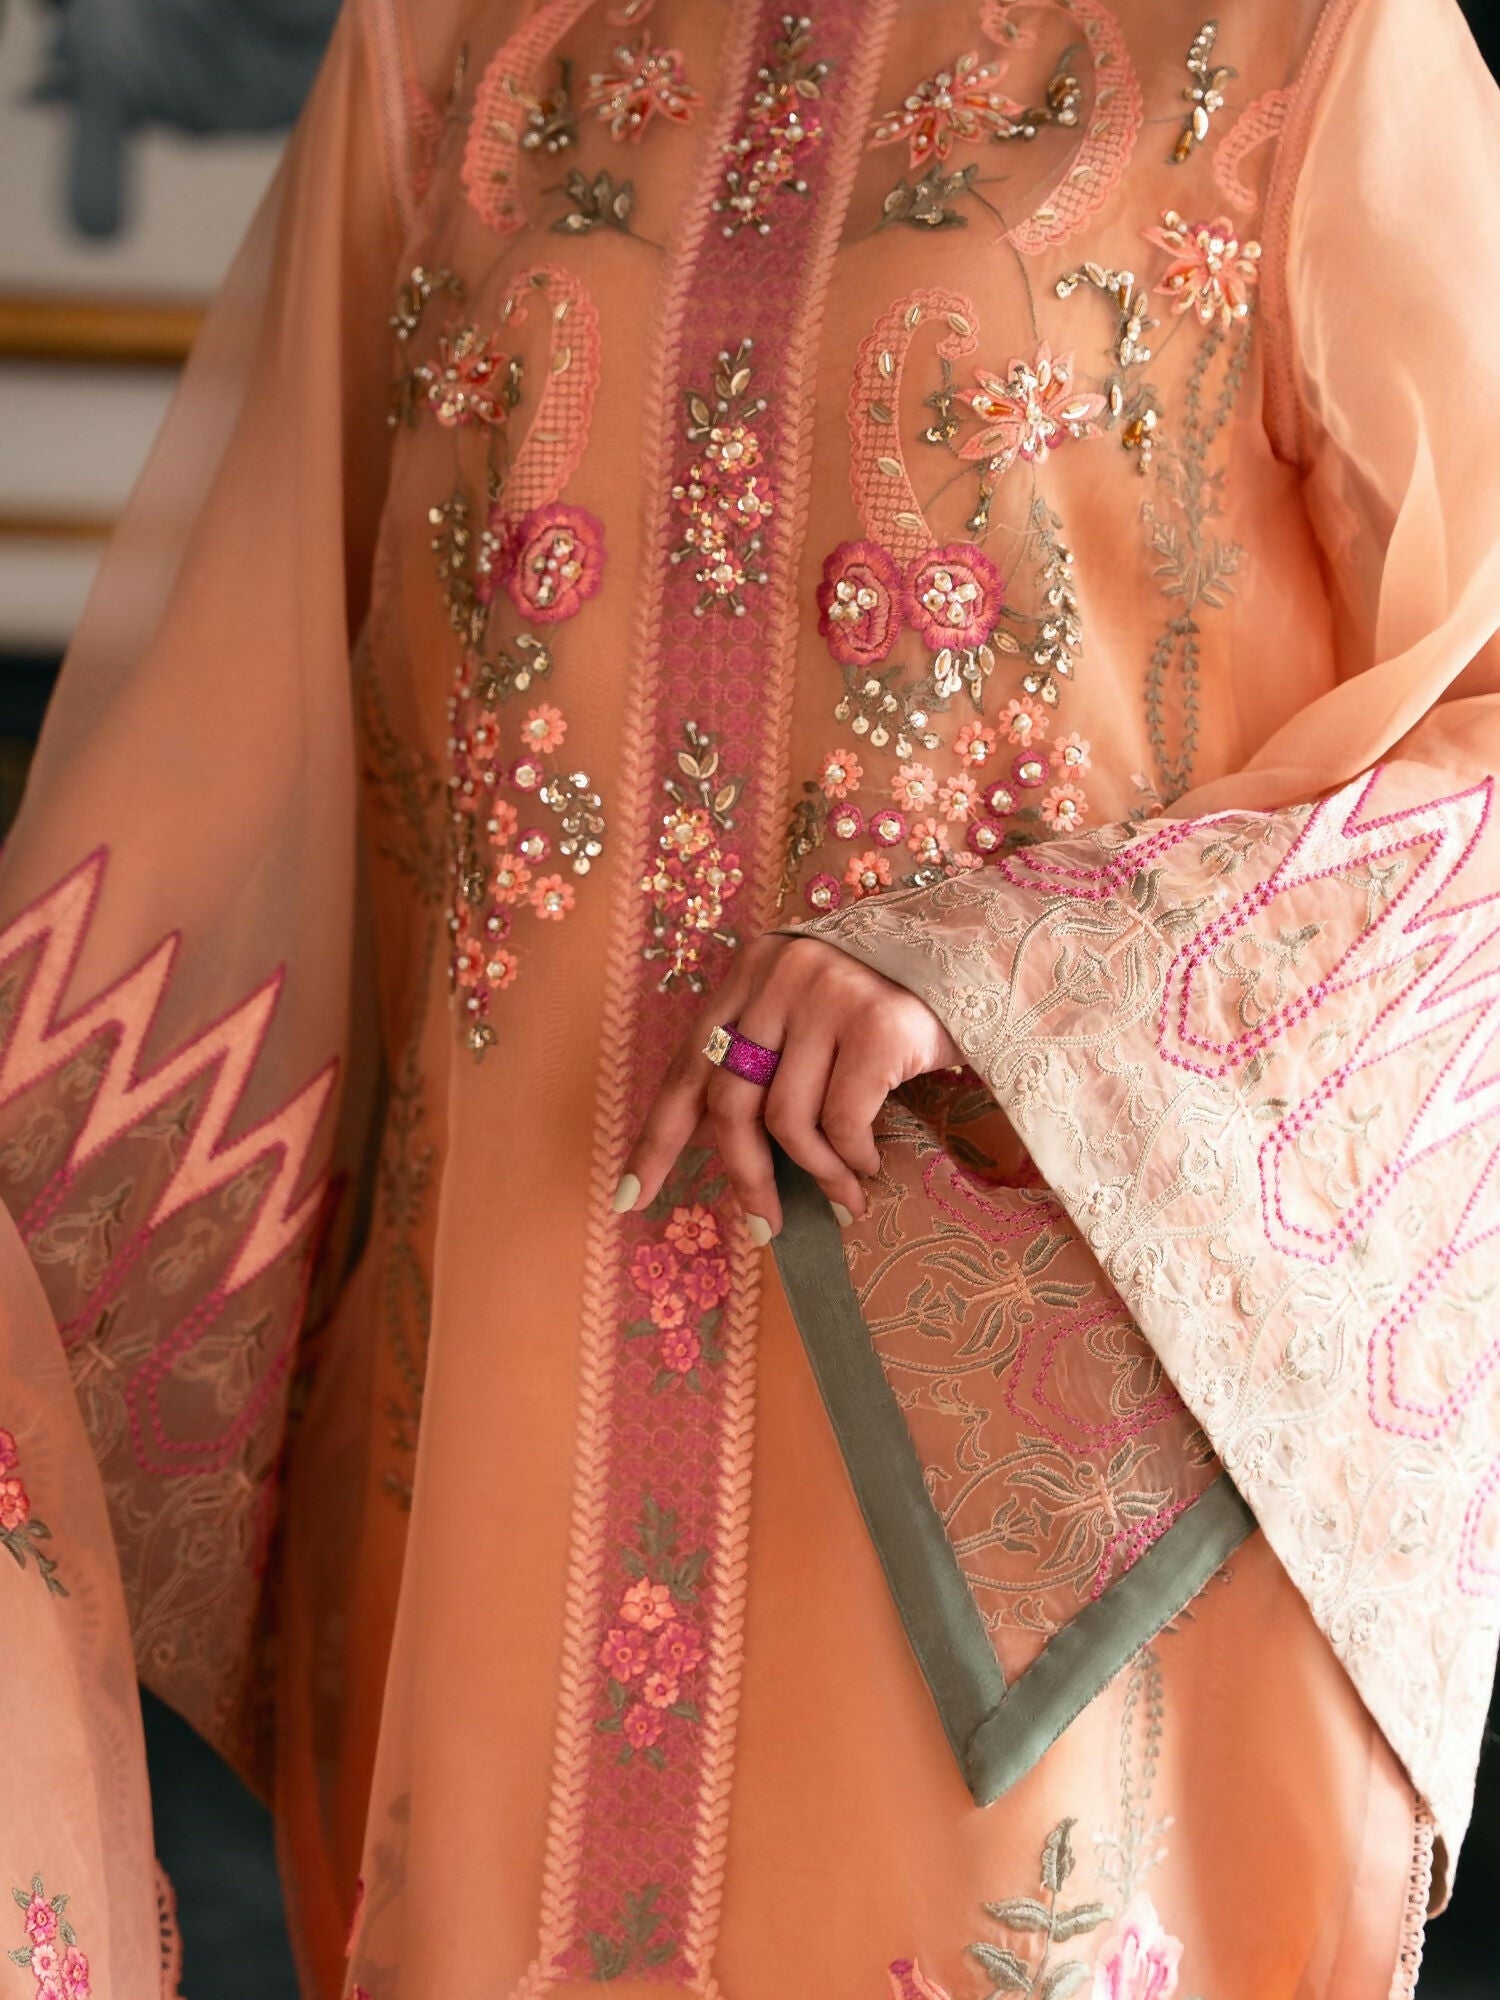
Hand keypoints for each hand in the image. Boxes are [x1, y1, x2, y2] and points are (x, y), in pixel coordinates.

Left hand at [617, 934, 959, 1237]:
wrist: (973, 964)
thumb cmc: (881, 1005)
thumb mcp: (806, 1019)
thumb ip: (759, 1062)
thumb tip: (712, 1149)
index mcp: (747, 974)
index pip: (687, 1067)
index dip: (656, 1140)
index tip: (630, 1198)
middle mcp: (778, 977)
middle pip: (730, 1104)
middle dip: (745, 1178)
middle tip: (763, 1226)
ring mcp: (827, 995)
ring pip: (789, 1121)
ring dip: (816, 1176)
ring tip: (843, 1196)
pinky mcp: (876, 1023)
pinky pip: (843, 1121)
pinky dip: (852, 1160)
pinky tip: (870, 1167)